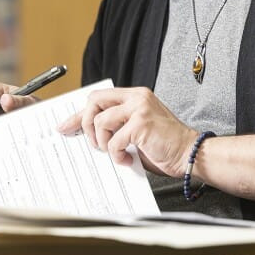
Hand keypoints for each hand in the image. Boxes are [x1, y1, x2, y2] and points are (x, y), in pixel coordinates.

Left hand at [57, 87, 196, 176]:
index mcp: (135, 95)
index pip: (98, 98)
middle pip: (93, 102)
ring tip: (117, 152)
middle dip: (86, 124)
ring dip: (103, 143)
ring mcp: (139, 108)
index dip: (79, 114)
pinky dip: (117, 155)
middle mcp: (136, 97)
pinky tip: (128, 159)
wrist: (189, 153)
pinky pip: (113, 141)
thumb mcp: (135, 130)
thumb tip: (85, 131)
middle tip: (94, 144)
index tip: (65, 127)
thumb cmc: (163, 145)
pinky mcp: (141, 124)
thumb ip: (116, 125)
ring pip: (100, 122)